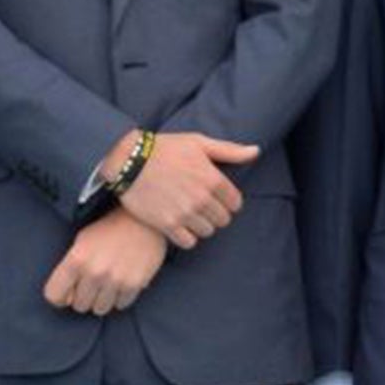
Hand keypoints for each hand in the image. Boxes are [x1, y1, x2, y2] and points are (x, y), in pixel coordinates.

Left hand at [43, 207, 167, 314]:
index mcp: (76, 259)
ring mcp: (115, 280)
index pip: (54, 296)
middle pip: (79, 306)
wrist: (143, 218)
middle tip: (93, 283)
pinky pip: (120, 306)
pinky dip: (120, 297)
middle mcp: (94, 272)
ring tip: (108, 282)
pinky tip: (122, 281)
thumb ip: (71, 268)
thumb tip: (68, 298)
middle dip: (84, 296)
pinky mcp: (134, 284)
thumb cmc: (109, 228)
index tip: (69, 291)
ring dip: (102, 299)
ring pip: (99, 309)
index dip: (60, 295)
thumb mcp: (82, 240)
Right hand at [107, 130, 258, 249]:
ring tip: (190, 214)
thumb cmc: (166, 148)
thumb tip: (256, 152)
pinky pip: (189, 242)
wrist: (129, 160)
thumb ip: (230, 150)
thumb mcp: (199, 143)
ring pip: (207, 231)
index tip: (217, 196)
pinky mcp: (167, 225)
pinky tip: (180, 224)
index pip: (236, 203)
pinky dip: (187, 236)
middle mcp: (201, 198)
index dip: (228, 201)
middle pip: (223, 220)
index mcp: (212, 178)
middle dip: (216, 213)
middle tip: (202, 205)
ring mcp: (184, 213)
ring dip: (202, 225)